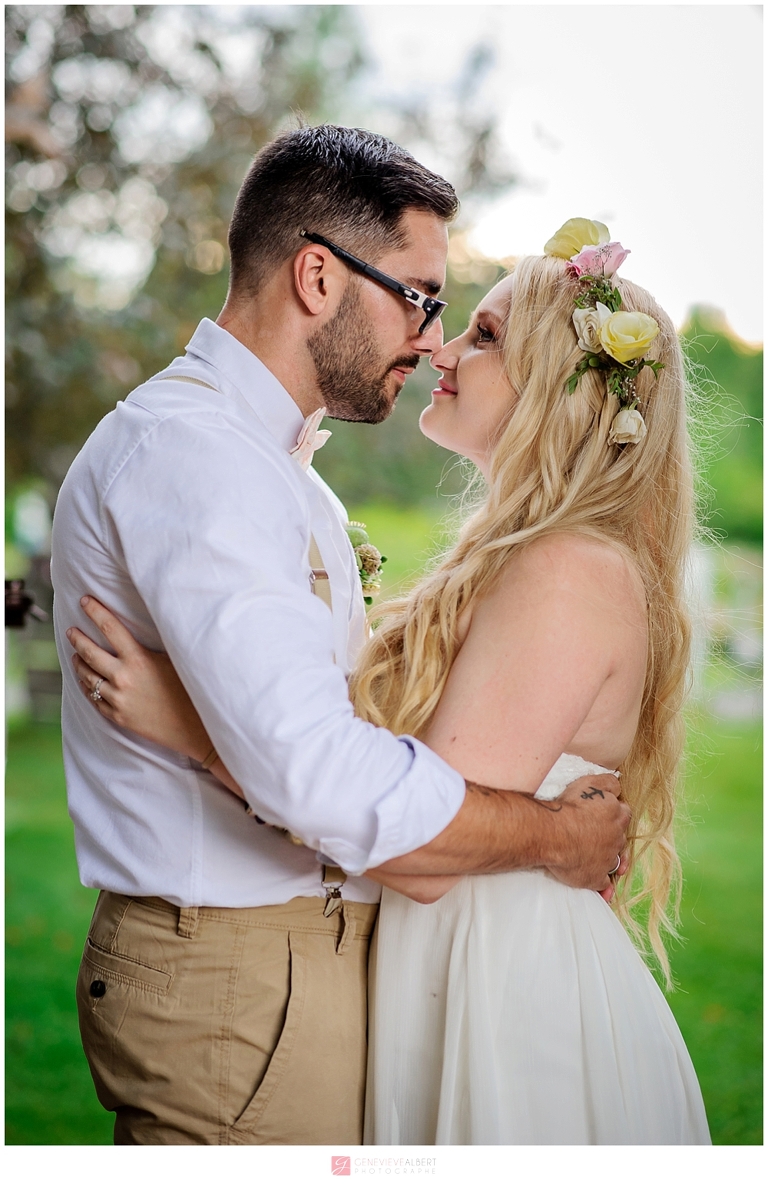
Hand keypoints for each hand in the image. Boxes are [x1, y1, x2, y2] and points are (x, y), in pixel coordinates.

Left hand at [67, 596, 210, 760]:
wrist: (194, 727)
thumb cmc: (190, 690)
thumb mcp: (173, 660)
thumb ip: (151, 648)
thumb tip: (140, 630)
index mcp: (138, 660)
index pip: (109, 628)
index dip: (95, 611)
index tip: (85, 601)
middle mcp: (123, 678)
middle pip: (90, 653)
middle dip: (77, 639)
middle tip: (71, 631)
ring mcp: (118, 699)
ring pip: (87, 677)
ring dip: (79, 663)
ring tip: (75, 654)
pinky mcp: (118, 716)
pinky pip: (94, 699)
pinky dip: (86, 686)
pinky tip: (85, 680)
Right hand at [544, 773, 630, 896]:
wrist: (553, 833)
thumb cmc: (569, 807)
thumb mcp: (590, 783)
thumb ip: (608, 783)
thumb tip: (618, 787)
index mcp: (616, 816)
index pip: (623, 814)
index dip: (613, 814)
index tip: (603, 816)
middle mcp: (616, 838)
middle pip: (620, 838)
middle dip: (612, 837)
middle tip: (597, 837)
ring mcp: (608, 860)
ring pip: (614, 862)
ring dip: (609, 861)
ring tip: (598, 861)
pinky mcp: (596, 877)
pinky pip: (604, 884)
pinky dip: (604, 886)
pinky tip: (602, 890)